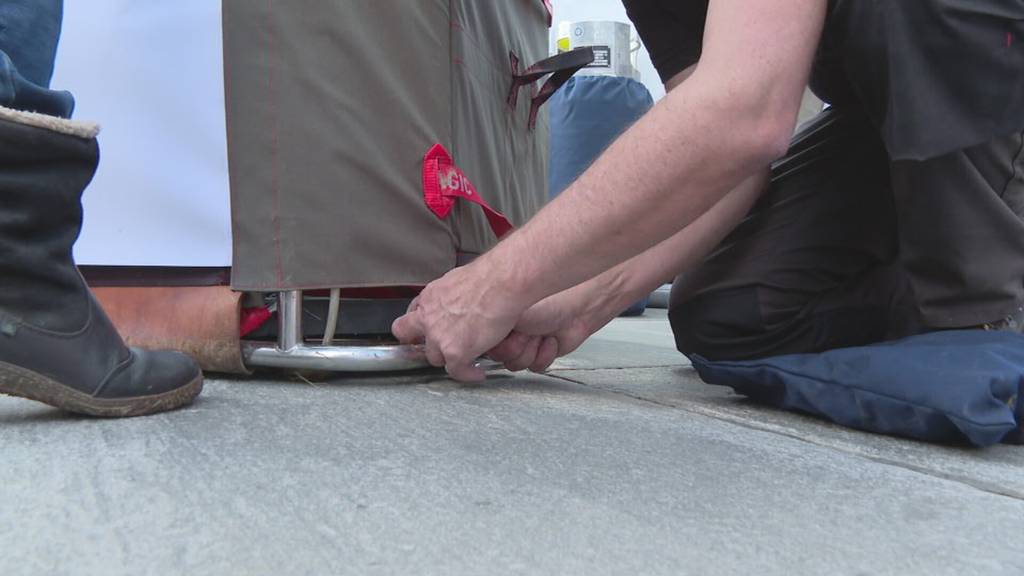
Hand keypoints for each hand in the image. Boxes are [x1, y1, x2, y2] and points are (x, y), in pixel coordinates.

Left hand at [392, 261, 527, 381]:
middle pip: (410, 337)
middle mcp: (429, 317)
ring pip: (434, 357)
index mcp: (430, 297)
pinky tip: (477, 372)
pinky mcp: (454, 352)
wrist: (502, 283)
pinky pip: (456, 372)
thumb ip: (452, 294)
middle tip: (435, 348)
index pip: (412, 314)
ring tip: (464, 358)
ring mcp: (439, 337)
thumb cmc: (490, 276)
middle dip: (421, 343)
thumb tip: (459, 299)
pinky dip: (467, 374)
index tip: (422, 330)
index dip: (417, 324)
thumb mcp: (460, 279)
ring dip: (449, 358)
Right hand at [487, 288, 609, 373]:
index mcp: (494, 317)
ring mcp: (526, 342)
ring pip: (516, 364)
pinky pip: (535, 366)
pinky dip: (545, 353)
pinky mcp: (542, 352)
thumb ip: (485, 325)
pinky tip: (551, 338)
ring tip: (540, 332)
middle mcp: (508, 330)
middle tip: (524, 332)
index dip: (494, 345)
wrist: (579, 304)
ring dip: (530, 350)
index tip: (502, 337)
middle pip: (499, 358)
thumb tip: (474, 341)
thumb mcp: (507, 311)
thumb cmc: (544, 298)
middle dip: (514, 347)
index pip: (483, 344)